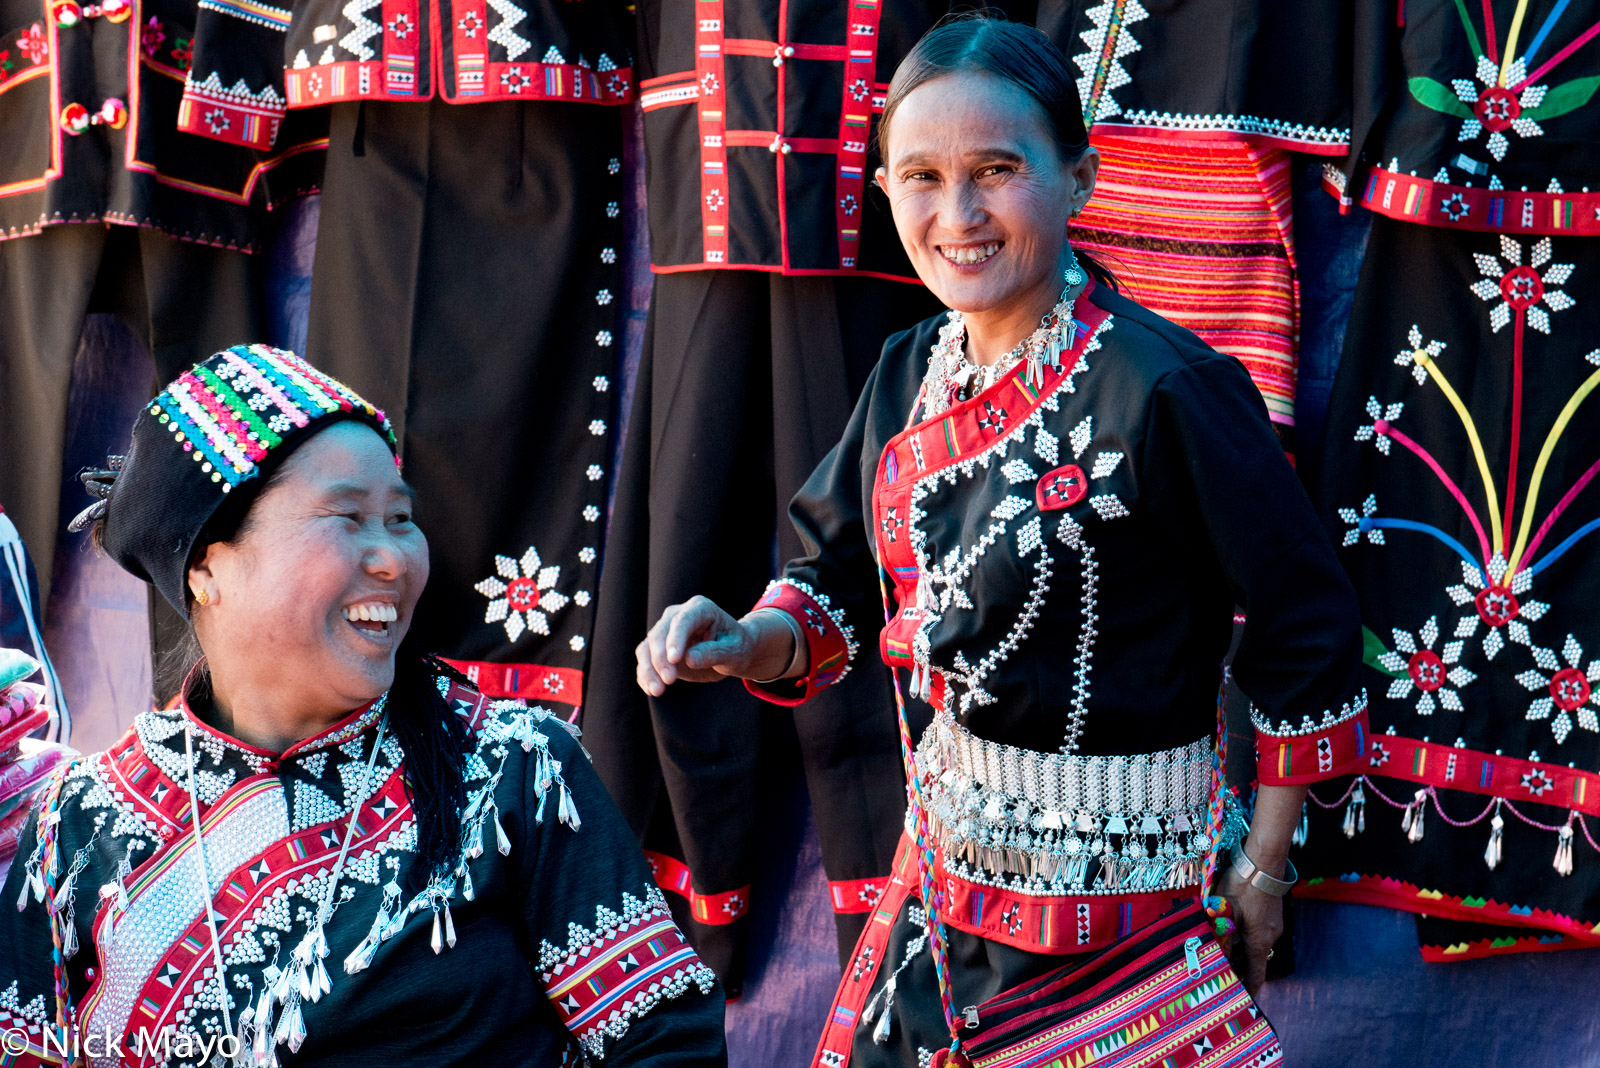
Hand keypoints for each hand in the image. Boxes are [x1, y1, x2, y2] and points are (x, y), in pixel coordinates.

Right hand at [635, 596, 791, 694]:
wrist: (731, 652)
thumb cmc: (736, 647)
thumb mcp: (734, 651)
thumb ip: (715, 653)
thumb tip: (689, 659)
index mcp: (700, 608)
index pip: (683, 620)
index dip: (676, 639)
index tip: (674, 660)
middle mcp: (678, 615)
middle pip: (660, 633)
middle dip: (661, 658)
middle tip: (669, 681)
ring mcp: (665, 630)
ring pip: (647, 647)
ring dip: (649, 669)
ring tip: (657, 691)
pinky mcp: (658, 648)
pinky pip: (645, 660)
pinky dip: (645, 675)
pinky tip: (651, 690)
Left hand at [1215, 867, 1283, 995]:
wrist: (1263, 862)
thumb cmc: (1242, 886)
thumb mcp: (1225, 911)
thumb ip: (1221, 933)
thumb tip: (1215, 953)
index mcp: (1259, 942)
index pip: (1256, 975)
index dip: (1249, 989)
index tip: (1242, 1000)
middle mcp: (1270, 937)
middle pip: (1254, 961)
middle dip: (1238, 968)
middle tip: (1220, 971)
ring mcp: (1273, 925)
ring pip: (1255, 945)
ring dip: (1240, 949)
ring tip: (1221, 948)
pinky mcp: (1272, 915)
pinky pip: (1258, 932)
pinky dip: (1245, 936)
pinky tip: (1231, 928)